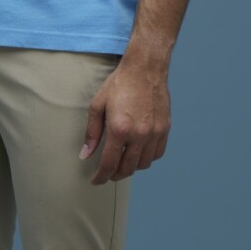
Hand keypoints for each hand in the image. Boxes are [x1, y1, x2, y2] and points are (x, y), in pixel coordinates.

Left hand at [79, 57, 170, 184]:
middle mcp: (139, 134)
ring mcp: (154, 133)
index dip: (101, 176)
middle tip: (108, 173)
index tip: (96, 181)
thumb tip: (86, 154)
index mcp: (119, 129)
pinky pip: (157, 154)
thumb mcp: (98, 105)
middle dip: (115, 174)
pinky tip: (138, 152)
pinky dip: (146, 158)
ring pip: (143, 164)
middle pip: (127, 168)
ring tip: (122, 161)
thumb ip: (92, 132)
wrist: (145, 68)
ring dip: (131, 167)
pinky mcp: (164, 129)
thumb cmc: (120, 84)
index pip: (109, 163)